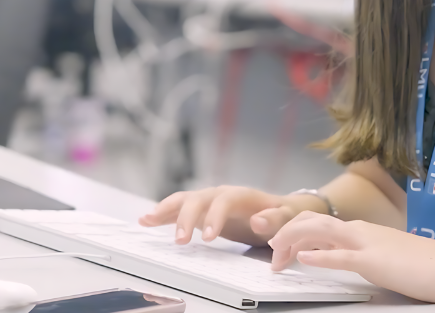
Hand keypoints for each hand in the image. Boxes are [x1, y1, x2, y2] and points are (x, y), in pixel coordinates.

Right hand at [138, 186, 315, 246]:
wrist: (280, 210)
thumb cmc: (284, 215)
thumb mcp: (287, 217)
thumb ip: (276, 219)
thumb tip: (259, 221)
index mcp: (241, 195)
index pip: (223, 201)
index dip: (214, 217)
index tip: (208, 238)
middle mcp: (220, 194)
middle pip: (198, 199)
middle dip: (186, 218)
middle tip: (180, 241)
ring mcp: (208, 201)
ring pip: (183, 200)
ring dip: (167, 210)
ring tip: (147, 220)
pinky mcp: (201, 211)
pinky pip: (179, 209)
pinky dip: (163, 214)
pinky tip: (146, 219)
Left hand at [268, 212, 434, 303]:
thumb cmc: (425, 266)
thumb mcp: (385, 257)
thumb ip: (361, 255)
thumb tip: (341, 259)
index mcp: (360, 231)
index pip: (317, 222)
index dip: (292, 231)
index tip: (279, 248)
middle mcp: (359, 231)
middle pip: (310, 221)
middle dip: (283, 234)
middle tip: (270, 254)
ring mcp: (367, 244)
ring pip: (318, 231)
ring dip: (292, 241)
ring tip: (276, 255)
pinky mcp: (376, 261)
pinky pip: (341, 255)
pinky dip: (319, 255)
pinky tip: (303, 259)